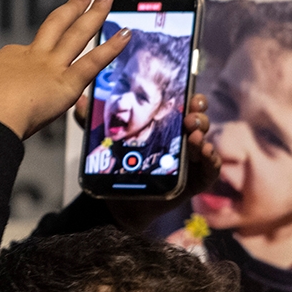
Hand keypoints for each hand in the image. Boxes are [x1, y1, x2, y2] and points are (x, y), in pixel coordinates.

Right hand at [0, 0, 127, 138]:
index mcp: (10, 58)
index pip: (26, 52)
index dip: (34, 53)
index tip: (37, 56)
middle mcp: (32, 56)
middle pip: (56, 25)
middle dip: (72, 9)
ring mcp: (52, 67)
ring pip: (77, 34)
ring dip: (94, 14)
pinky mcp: (67, 83)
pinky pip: (94, 62)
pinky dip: (112, 47)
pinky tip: (125, 34)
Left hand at [74, 92, 221, 232]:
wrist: (122, 200)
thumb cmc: (120, 166)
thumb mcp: (104, 140)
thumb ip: (92, 122)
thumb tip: (81, 101)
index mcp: (166, 123)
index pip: (183, 103)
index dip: (190, 95)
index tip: (189, 91)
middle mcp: (183, 137)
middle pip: (198, 118)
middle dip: (198, 112)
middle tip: (191, 113)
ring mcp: (192, 158)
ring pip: (204, 140)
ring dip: (202, 132)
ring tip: (194, 133)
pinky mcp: (197, 179)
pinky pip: (210, 168)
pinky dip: (211, 159)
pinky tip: (204, 151)